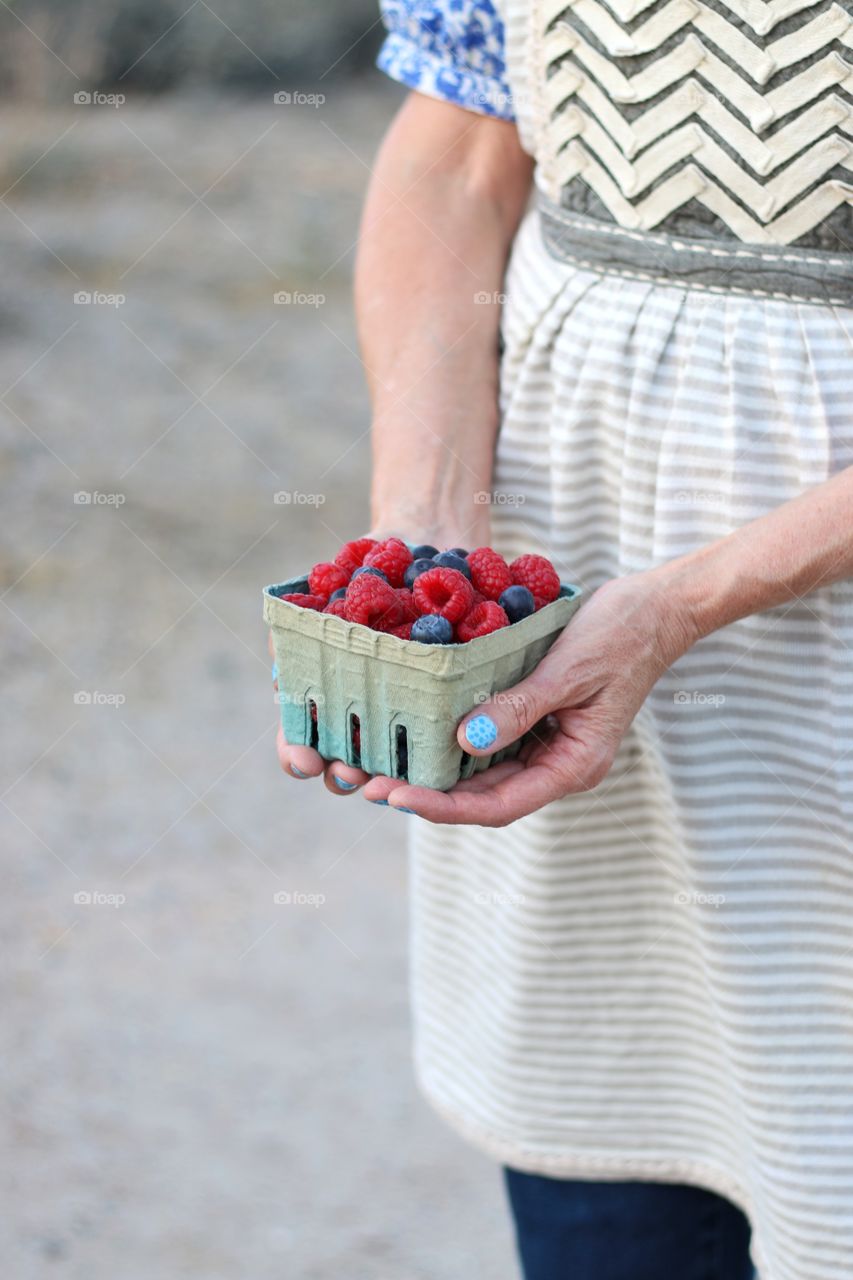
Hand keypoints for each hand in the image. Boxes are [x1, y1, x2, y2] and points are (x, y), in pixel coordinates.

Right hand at [273, 522, 489, 796]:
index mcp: (330, 693)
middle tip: (349, 774)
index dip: (298, 755)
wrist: (427, 540)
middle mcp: (369, 710)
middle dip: (344, 774)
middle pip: (348, 762)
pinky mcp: (456, 700)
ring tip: (390, 778)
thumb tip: (281, 671)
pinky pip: (449, 729)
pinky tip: (445, 748)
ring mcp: (412, 709)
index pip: (303, 741)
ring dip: (390, 773)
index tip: (305, 760)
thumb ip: (298, 628)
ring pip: (397, 759)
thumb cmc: (367, 568)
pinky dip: (442, 742)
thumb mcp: (325, 591)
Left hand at [363, 570, 697, 824]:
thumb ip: (519, 708)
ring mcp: (547, 744)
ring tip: (380, 765)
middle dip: (428, 794)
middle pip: (484, 797)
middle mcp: (557, 765)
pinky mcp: (537, 720)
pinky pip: (489, 740)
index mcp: (574, 766)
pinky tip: (416, 732)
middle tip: (369, 783)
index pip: (498, 805)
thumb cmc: (622, 634)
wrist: (656, 605)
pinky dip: (454, 740)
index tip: (396, 796)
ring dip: (435, 772)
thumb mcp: (568, 670)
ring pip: (482, 773)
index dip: (443, 807)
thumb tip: (465, 742)